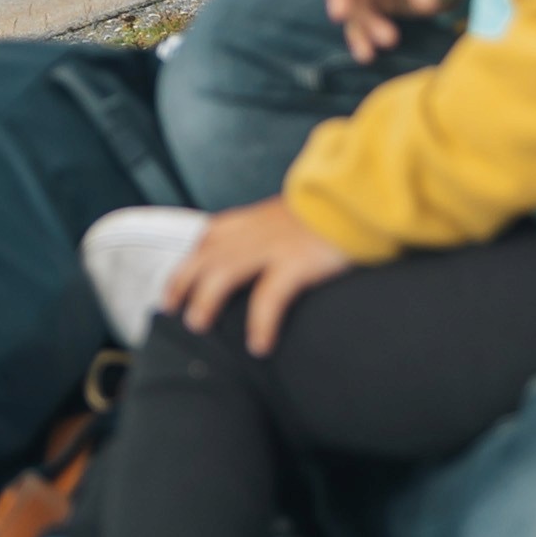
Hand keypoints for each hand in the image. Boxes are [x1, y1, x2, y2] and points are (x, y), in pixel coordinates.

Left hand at [163, 196, 359, 353]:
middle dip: (183, 280)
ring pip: (223, 273)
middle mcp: (259, 229)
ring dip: (205, 299)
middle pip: (207, 254)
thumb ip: (287, 226)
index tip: (182, 272)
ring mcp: (275, 245)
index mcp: (261, 216)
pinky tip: (258, 346)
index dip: (193, 253)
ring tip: (197, 325)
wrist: (366, 190)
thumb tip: (287, 245)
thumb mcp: (305, 210)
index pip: (214, 231)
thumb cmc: (343, 204)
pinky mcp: (296, 262)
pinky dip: (259, 322)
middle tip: (170, 306)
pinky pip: (268, 297)